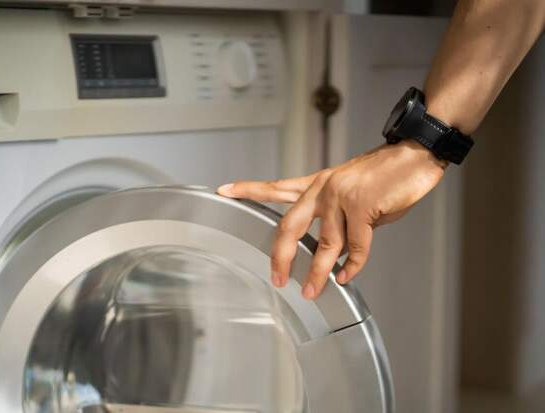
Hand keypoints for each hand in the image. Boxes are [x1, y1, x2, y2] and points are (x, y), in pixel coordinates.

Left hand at [218, 140, 446, 298]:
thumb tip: (333, 249)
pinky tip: (347, 277)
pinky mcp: (362, 206)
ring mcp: (341, 196)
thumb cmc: (386, 175)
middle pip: (288, 225)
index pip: (277, 187)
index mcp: (318, 184)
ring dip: (318, 273)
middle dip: (280, 255)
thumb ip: (336, 218)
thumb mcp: (352, 192)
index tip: (224, 190)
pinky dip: (352, 266)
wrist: (415, 154)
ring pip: (325, 244)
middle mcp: (323, 188)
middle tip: (277, 278)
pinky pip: (355, 247)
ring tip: (311, 291)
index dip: (248, 189)